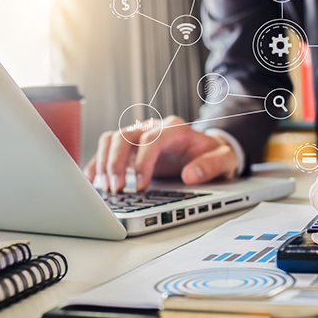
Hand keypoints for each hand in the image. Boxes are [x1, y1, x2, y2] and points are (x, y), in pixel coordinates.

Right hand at [84, 116, 237, 191]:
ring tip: (106, 188)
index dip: (144, 162)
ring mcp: (140, 137)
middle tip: (116, 189)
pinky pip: (107, 148)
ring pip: (112, 139)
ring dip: (104, 162)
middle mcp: (154, 128)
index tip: (141, 186)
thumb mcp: (224, 160)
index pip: (152, 139)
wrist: (210, 151)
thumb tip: (191, 175)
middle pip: (126, 136)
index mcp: (176, 128)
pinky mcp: (131, 149)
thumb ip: (211, 166)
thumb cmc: (215, 155)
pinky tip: (92, 180)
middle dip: (116, 163)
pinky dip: (97, 162)